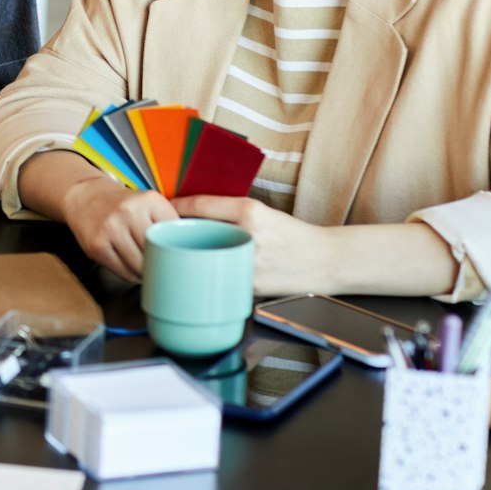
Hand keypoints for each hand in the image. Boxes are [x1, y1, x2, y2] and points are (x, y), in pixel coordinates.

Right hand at [63, 177, 178, 282]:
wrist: (86, 197)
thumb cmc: (124, 205)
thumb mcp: (149, 204)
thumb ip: (169, 223)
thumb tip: (190, 255)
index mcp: (149, 199)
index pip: (174, 235)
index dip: (177, 249)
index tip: (179, 256)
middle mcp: (129, 211)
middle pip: (157, 253)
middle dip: (161, 263)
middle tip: (164, 266)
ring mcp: (110, 228)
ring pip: (140, 266)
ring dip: (146, 273)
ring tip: (147, 267)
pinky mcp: (96, 245)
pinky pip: (123, 272)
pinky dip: (131, 275)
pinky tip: (131, 267)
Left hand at [174, 195, 330, 295]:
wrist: (325, 261)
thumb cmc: (292, 236)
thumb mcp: (263, 213)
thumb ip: (229, 212)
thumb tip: (192, 213)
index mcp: (250, 211)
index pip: (200, 205)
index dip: (176, 206)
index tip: (165, 207)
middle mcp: (246, 235)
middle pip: (196, 231)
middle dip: (179, 232)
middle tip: (168, 231)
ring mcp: (247, 262)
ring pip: (203, 255)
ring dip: (190, 254)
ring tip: (186, 251)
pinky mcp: (248, 285)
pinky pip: (219, 275)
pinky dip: (209, 272)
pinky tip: (206, 270)